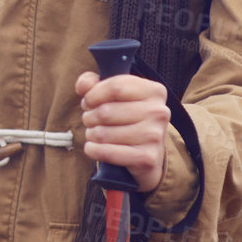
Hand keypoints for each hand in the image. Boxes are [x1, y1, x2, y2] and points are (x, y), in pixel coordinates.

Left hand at [74, 70, 169, 193]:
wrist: (147, 154)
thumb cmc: (126, 118)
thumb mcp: (113, 95)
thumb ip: (93, 84)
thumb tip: (83, 86)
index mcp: (154, 91)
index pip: (115, 87)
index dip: (92, 95)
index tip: (88, 102)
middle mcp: (159, 112)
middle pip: (106, 112)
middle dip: (89, 117)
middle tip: (90, 120)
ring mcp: (154, 136)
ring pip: (103, 133)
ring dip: (91, 134)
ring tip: (95, 134)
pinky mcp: (147, 158)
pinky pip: (107, 153)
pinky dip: (93, 150)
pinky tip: (92, 148)